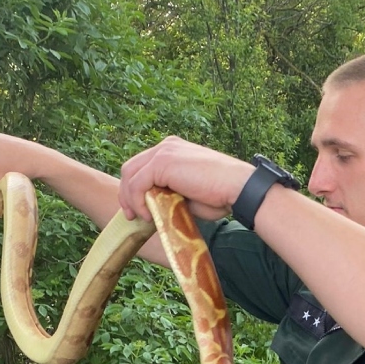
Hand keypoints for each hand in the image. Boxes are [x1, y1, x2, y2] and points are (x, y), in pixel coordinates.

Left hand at [116, 136, 256, 222]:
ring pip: (130, 175)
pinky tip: (147, 214)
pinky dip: (137, 201)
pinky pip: (137, 184)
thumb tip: (152, 207)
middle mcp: (166, 146)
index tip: (137, 210)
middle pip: (130, 168)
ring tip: (140, 217)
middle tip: (131, 216)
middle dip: (126, 193)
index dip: (133, 189)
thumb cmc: (219, 194)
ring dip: (130, 199)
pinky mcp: (162, 162)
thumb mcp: (187, 193)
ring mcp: (163, 152)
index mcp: (172, 150)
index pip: (141, 167)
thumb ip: (168, 194)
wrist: (238, 188)